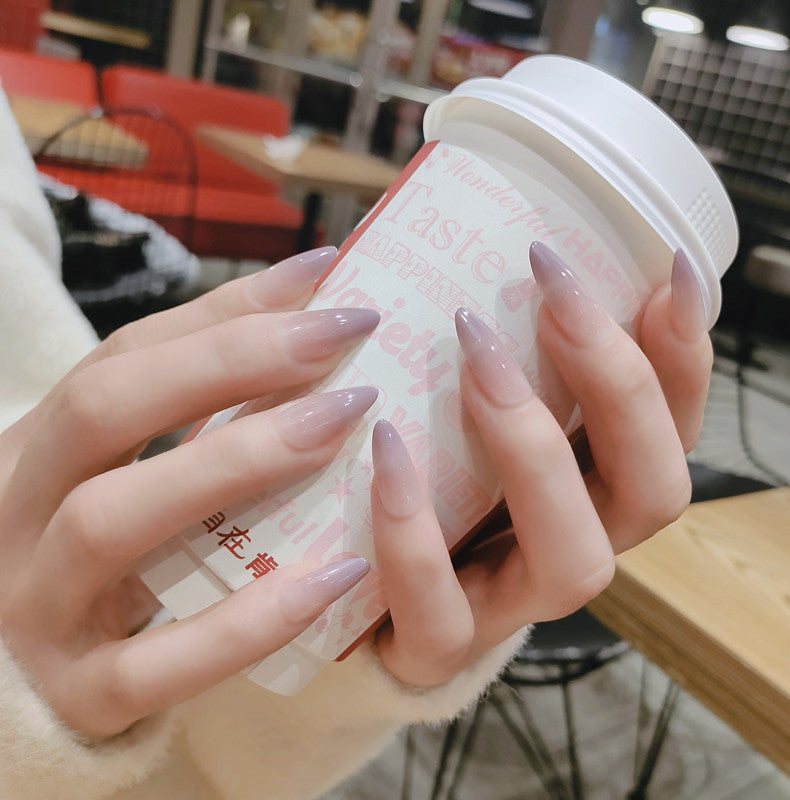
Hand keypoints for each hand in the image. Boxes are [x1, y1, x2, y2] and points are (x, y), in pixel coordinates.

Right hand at [0, 247, 378, 738]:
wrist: (22, 688)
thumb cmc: (102, 559)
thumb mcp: (127, 470)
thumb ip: (197, 406)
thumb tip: (307, 310)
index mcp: (38, 446)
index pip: (127, 355)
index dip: (226, 310)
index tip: (325, 274)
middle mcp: (17, 513)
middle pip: (103, 409)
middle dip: (229, 361)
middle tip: (344, 334)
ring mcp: (37, 608)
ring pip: (112, 520)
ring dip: (234, 460)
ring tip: (344, 420)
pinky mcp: (76, 697)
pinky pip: (157, 663)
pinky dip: (249, 620)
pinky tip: (339, 575)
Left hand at [370, 243, 711, 686]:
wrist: (363, 599)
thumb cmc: (427, 479)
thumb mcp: (465, 403)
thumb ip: (499, 343)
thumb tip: (514, 249)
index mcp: (594, 487)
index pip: (672, 426)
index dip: (684, 355)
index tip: (667, 268)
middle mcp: (574, 544)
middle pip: (653, 490)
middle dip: (617, 383)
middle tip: (553, 287)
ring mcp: (511, 604)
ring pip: (575, 560)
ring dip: (533, 448)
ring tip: (477, 354)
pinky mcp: (437, 644)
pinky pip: (440, 609)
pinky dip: (413, 529)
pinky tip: (387, 450)